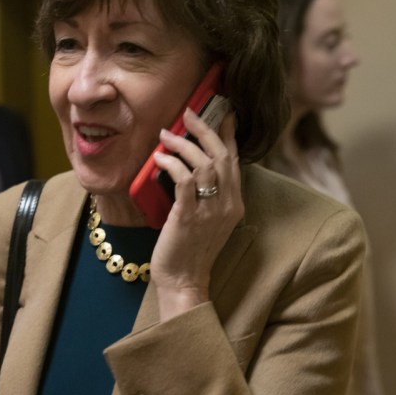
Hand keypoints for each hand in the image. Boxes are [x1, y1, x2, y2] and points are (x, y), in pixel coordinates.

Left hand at [150, 110, 243, 320]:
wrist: (184, 281)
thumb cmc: (190, 250)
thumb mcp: (207, 220)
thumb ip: (207, 196)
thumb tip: (190, 169)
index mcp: (235, 204)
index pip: (235, 161)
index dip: (228, 135)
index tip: (223, 113)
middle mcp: (227, 205)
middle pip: (222, 156)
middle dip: (205, 130)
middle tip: (189, 113)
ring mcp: (210, 211)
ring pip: (204, 164)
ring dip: (183, 144)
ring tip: (166, 134)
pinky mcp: (189, 216)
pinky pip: (184, 180)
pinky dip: (172, 164)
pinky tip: (160, 157)